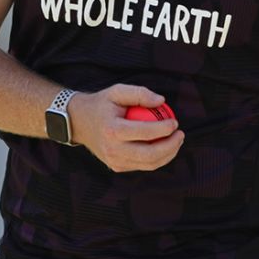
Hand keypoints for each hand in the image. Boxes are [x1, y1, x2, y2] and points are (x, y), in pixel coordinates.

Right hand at [67, 84, 182, 171]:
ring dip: (168, 154)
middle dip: (171, 146)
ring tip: (176, 141)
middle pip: (149, 155)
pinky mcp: (116, 166)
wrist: (78, 122)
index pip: (145, 133)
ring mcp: (114, 161)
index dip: (164, 129)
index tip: (175, 122)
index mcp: (112, 130)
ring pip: (148, 164)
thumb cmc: (101, 104)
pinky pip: (142, 166)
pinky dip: (156, 158)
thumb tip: (161, 101)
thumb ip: (140, 93)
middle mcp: (112, 149)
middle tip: (180, 135)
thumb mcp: (117, 91)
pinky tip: (164, 147)